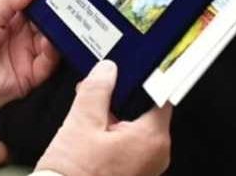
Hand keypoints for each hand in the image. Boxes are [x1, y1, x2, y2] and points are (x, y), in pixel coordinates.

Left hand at [0, 0, 58, 136]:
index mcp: (5, 13)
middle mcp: (19, 31)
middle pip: (44, 14)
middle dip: (56, 2)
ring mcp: (25, 53)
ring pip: (51, 36)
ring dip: (59, 26)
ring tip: (65, 13)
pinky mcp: (29, 76)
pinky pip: (48, 63)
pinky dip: (53, 52)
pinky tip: (52, 41)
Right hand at [36, 60, 172, 175]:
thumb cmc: (75, 173)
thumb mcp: (81, 122)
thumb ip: (97, 90)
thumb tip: (108, 70)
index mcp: (152, 138)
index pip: (159, 96)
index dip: (141, 79)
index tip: (126, 69)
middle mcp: (156, 155)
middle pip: (145, 111)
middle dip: (119, 97)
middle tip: (96, 88)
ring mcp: (146, 167)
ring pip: (134, 127)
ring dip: (113, 115)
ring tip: (87, 111)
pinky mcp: (133, 174)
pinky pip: (128, 144)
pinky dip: (111, 133)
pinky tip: (89, 129)